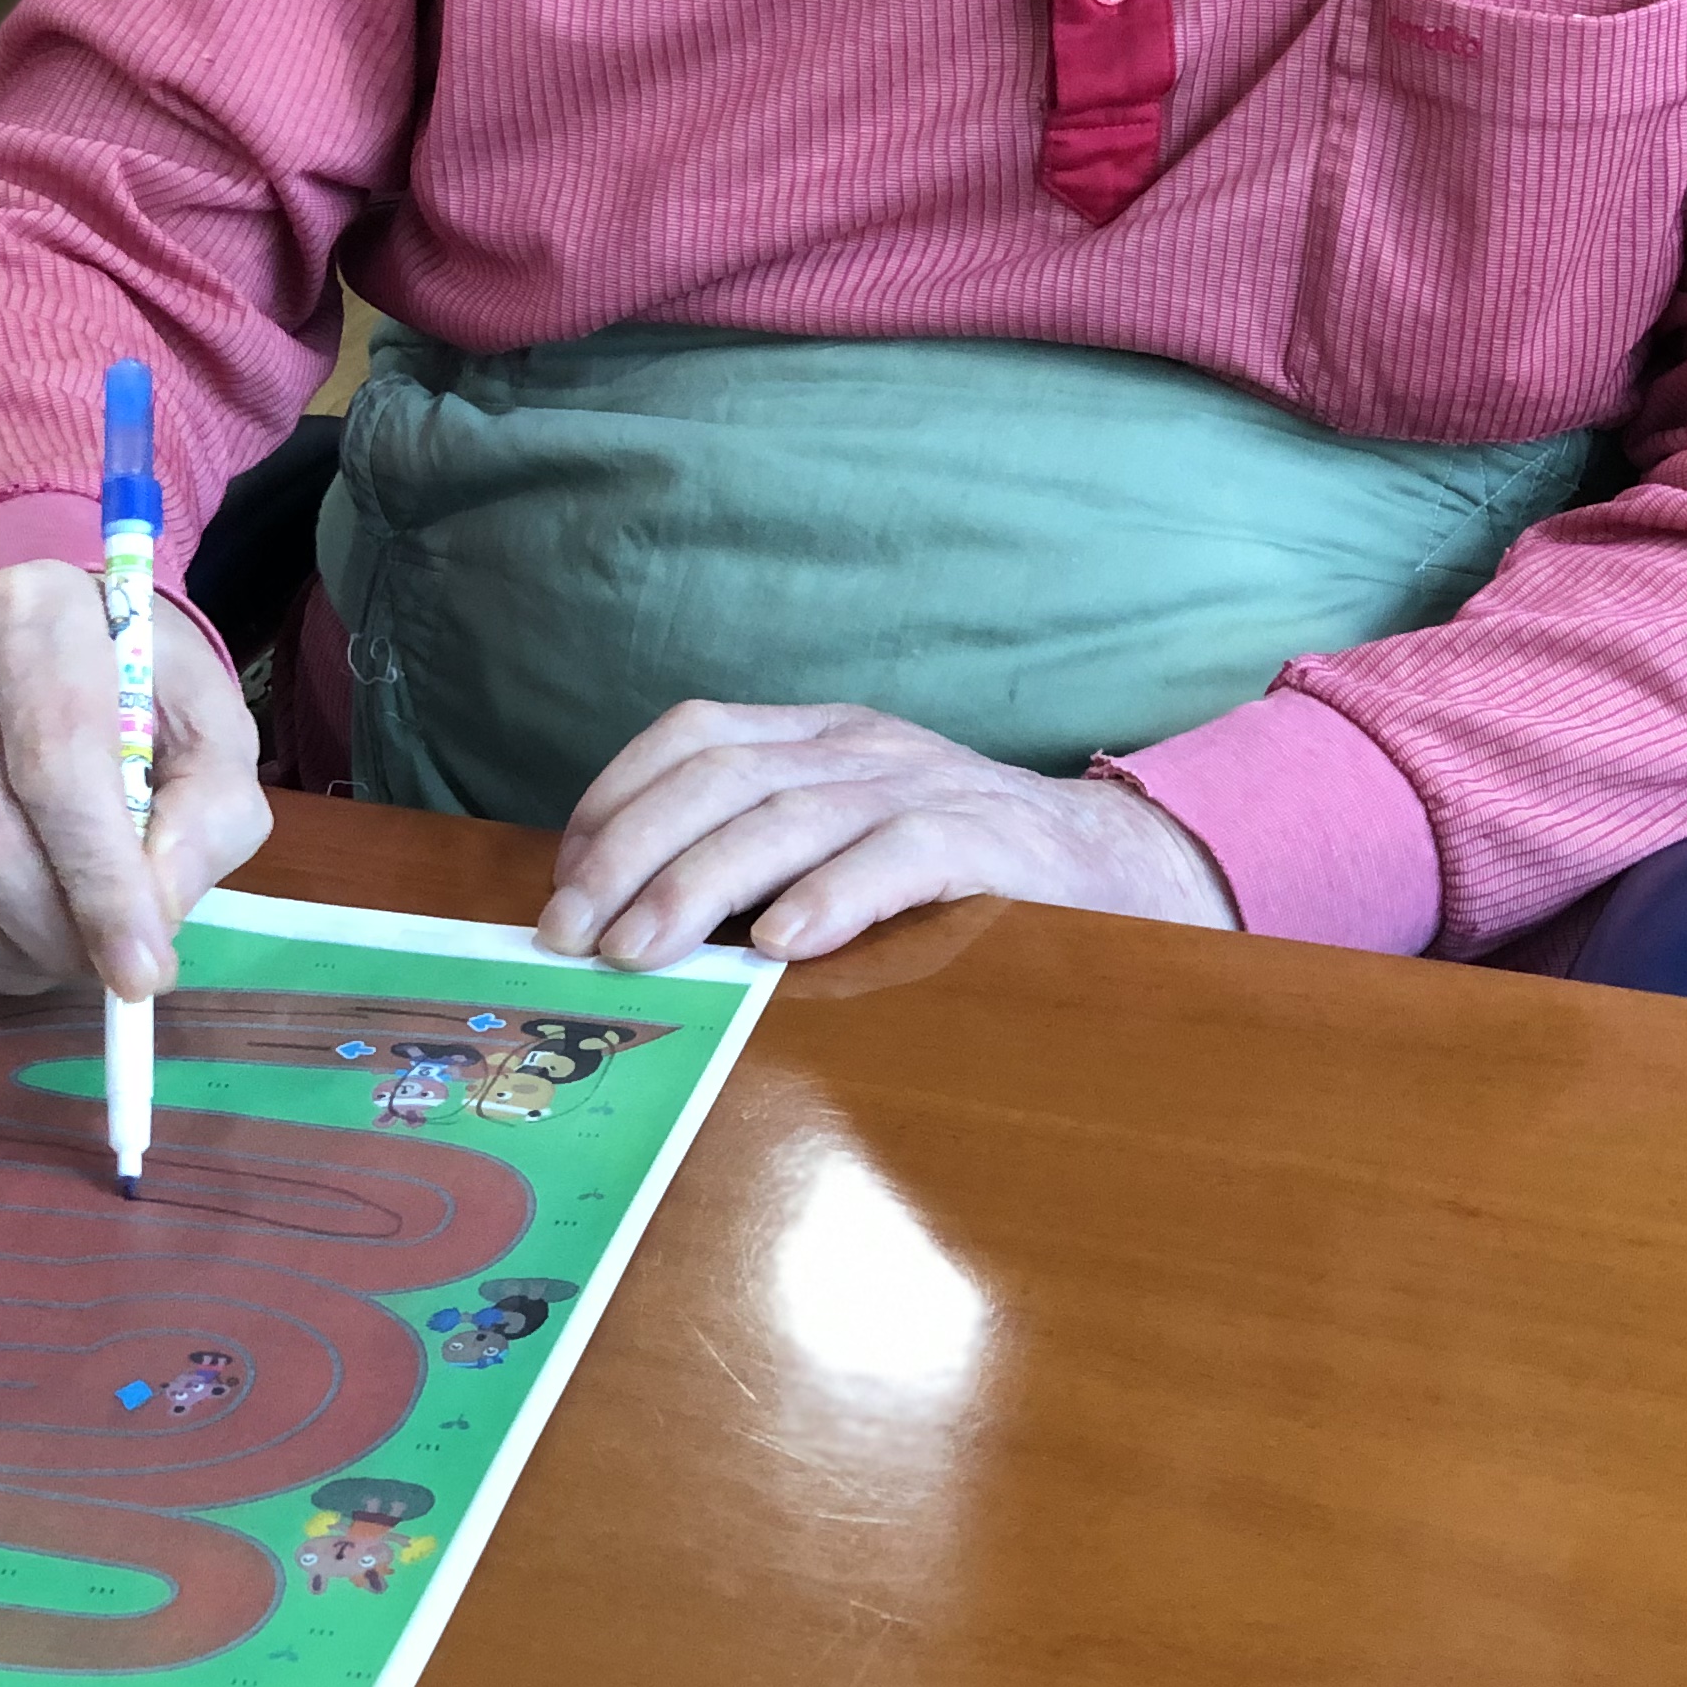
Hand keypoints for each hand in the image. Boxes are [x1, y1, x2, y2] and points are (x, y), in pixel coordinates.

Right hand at [0, 561, 266, 997]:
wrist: (37, 646)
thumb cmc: (136, 689)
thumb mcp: (210, 731)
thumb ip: (206, 817)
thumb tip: (153, 920)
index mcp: (36, 615)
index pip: (57, 764)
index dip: (101, 883)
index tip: (143, 971)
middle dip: (58, 931)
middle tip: (113, 970)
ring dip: (13, 952)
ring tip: (73, 955)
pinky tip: (16, 953)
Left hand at [534, 702, 1239, 970]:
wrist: (1123, 866)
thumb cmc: (962, 870)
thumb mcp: (849, 836)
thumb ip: (759, 857)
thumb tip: (630, 922)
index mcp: (821, 735)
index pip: (693, 735)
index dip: (616, 802)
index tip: (563, 884)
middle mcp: (862, 747)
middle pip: (720, 775)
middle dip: (629, 854)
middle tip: (572, 936)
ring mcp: (924, 787)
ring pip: (789, 815)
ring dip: (698, 884)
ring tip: (642, 951)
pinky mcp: (987, 842)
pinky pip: (899, 854)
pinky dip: (834, 894)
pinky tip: (783, 941)